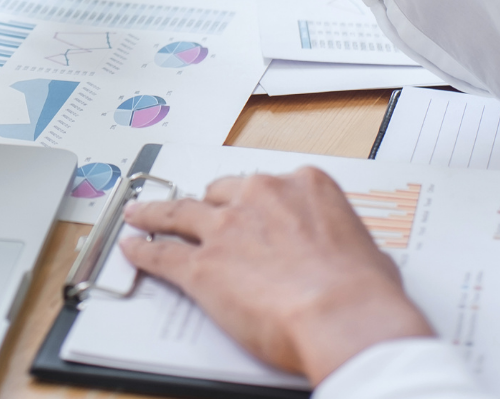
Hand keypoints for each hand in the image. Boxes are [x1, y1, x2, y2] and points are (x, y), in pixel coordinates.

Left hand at [120, 168, 432, 384]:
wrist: (343, 315)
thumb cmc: (363, 291)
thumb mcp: (365, 249)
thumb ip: (339, 239)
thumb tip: (345, 255)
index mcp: (303, 185)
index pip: (268, 185)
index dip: (254, 200)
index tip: (248, 206)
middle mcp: (260, 197)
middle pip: (220, 193)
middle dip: (208, 204)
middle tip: (196, 212)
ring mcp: (226, 228)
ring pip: (178, 212)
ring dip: (156, 213)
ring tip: (140, 214)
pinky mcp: (202, 265)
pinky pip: (162, 252)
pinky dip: (144, 250)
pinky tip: (134, 248)